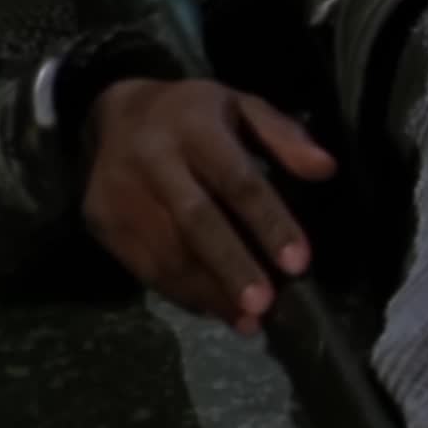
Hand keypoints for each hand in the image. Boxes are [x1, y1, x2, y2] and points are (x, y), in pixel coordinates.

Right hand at [81, 78, 336, 334]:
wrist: (113, 115)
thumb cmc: (195, 114)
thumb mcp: (243, 107)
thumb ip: (285, 137)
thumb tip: (327, 169)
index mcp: (194, 127)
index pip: (237, 180)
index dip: (269, 222)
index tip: (299, 262)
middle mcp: (152, 160)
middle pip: (196, 222)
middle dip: (232, 267)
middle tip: (265, 306)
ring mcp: (118, 194)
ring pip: (167, 254)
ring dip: (210, 292)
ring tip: (248, 320)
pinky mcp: (100, 222)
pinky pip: (144, 268)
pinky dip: (181, 293)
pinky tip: (214, 309)